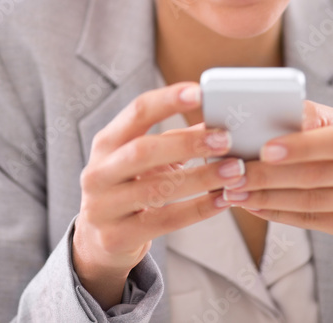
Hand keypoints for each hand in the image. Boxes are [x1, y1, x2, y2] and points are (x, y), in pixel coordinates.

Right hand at [72, 82, 244, 308]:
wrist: (99, 240)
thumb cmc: (129, 188)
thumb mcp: (142, 160)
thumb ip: (175, 140)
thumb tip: (216, 121)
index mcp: (106, 143)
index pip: (136, 113)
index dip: (167, 101)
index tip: (199, 91)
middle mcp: (98, 172)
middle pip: (142, 151)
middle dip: (186, 143)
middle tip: (225, 139)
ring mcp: (102, 207)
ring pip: (156, 189)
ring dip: (200, 178)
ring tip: (234, 171)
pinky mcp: (116, 237)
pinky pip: (163, 222)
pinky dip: (196, 210)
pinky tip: (221, 201)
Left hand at [223, 99, 332, 310]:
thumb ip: (316, 124)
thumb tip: (262, 115)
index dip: (298, 144)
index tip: (264, 147)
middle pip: (315, 172)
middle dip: (268, 173)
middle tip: (234, 172)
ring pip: (310, 199)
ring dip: (266, 196)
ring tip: (234, 191)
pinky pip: (313, 220)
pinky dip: (279, 214)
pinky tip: (254, 207)